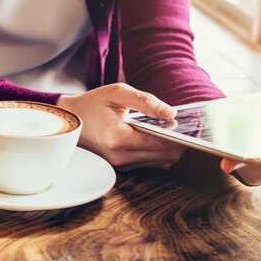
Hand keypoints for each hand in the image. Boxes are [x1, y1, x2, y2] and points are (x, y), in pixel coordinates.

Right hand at [57, 83, 185, 170]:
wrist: (69, 121)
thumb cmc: (93, 104)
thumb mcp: (118, 93)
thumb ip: (146, 102)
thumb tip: (171, 113)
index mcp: (118, 137)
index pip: (160, 143)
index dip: (178, 135)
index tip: (191, 126)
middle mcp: (119, 156)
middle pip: (163, 156)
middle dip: (178, 143)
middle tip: (186, 128)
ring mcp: (120, 165)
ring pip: (159, 162)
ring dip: (169, 149)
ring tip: (173, 131)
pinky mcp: (121, 167)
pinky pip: (149, 163)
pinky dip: (158, 152)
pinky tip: (159, 138)